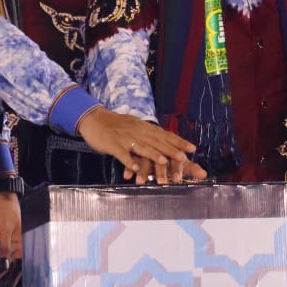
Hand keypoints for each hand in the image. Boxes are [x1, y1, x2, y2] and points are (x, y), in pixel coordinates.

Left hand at [0, 190, 22, 286]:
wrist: (1, 192)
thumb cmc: (6, 209)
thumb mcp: (4, 229)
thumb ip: (4, 248)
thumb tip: (4, 266)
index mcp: (24, 243)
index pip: (21, 265)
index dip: (14, 277)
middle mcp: (19, 243)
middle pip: (15, 264)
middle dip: (7, 276)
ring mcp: (12, 240)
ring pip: (8, 258)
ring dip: (2, 268)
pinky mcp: (5, 235)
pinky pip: (3, 250)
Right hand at [76, 106, 207, 183]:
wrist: (93, 118)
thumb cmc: (115, 125)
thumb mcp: (134, 126)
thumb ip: (147, 134)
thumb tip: (161, 139)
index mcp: (144, 127)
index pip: (165, 135)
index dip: (179, 141)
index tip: (192, 148)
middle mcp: (137, 131)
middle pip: (157, 141)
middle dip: (171, 149)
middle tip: (183, 157)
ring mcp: (125, 138)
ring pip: (141, 147)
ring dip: (153, 155)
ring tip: (164, 162)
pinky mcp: (113, 144)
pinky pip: (122, 154)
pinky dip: (128, 161)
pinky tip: (134, 168)